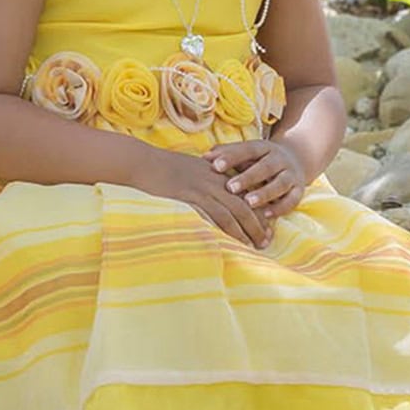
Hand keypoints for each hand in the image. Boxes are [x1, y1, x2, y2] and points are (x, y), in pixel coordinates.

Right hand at [133, 147, 274, 248]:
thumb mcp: (192, 168)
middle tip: (267, 242)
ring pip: (233, 213)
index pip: (246, 194)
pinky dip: (225, 230)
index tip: (267, 228)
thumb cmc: (163, 166)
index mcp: (217, 173)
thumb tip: (218, 195)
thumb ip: (209, 179)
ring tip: (253, 247)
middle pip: (245, 205)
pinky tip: (231, 243)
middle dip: (258, 225)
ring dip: (246, 232)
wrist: (142, 162)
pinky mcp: (190, 198)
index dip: (258, 212)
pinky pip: (213, 216)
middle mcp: (215, 181)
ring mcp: (203, 189)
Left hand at [201, 139, 305, 219]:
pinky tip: (266, 215)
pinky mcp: (299, 190)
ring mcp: (290, 175)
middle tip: (230, 187)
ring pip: (279, 184)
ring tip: (248, 202)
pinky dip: (280, 208)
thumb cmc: (259, 160)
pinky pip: (292, 200)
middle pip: (265, 167)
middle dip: (248, 177)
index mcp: (263, 148)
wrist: (296, 160)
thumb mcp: (246, 153)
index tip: (215, 166)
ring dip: (264, 193)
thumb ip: (226, 154)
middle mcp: (278, 159)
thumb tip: (203, 157)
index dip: (231, 157)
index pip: (247, 150)